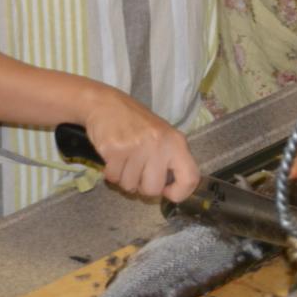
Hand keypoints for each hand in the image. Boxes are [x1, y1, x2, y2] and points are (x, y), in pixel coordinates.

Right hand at [82, 87, 198, 202]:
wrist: (106, 104)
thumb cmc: (136, 123)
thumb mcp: (162, 136)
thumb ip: (169, 160)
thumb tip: (170, 190)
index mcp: (176, 142)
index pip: (190, 178)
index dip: (179, 192)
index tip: (166, 190)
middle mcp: (159, 144)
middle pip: (153, 189)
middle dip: (142, 186)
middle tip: (138, 170)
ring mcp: (137, 147)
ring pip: (130, 185)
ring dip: (124, 178)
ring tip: (125, 159)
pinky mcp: (116, 149)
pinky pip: (114, 178)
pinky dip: (111, 173)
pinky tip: (113, 157)